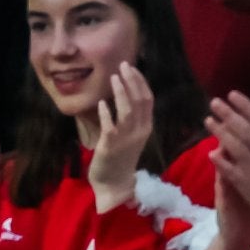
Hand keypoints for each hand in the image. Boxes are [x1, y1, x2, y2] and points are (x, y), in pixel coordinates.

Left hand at [84, 59, 158, 200]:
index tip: (131, 68)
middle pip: (139, 101)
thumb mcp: (132, 135)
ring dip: (120, 92)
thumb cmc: (121, 157)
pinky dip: (106, 113)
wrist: (114, 185)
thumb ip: (131, 117)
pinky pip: (110, 126)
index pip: (148, 99)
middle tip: (123, 65)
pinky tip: (101, 103)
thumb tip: (125, 92)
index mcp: (146, 127)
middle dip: (132, 81)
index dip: (140, 81)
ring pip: (127, 110)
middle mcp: (139, 131)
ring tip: (113, 77)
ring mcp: (125, 139)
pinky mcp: (110, 146)